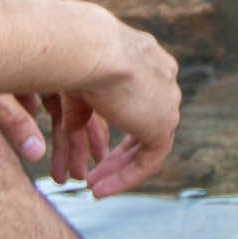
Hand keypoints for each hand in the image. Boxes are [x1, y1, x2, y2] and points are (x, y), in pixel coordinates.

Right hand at [19, 0, 182, 195]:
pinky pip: (147, 162)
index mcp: (146, 58)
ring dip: (118, 170)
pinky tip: (97, 190)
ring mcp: (167, 100)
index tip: (93, 147)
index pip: (136, 99)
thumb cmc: (70, 55)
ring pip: (147, 146)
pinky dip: (123, 178)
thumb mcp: (74, 84)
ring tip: (92, 189)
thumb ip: (79, 107)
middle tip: (93, 175)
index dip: (114, 124)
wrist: (85, 47)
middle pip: (144, 124)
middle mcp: (162, 76)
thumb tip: (70, 129)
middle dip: (118, 154)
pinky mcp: (163, 124)